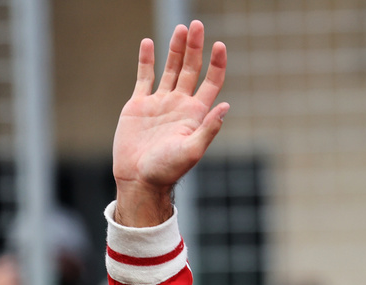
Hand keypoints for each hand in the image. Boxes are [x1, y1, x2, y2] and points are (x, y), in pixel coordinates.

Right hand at [112, 20, 227, 226]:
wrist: (139, 179)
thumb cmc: (167, 170)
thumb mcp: (192, 150)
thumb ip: (209, 128)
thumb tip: (225, 106)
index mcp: (196, 114)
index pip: (211, 82)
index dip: (216, 64)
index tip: (219, 44)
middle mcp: (180, 105)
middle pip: (192, 69)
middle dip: (195, 48)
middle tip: (197, 24)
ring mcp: (160, 103)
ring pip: (171, 69)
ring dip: (176, 49)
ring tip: (181, 28)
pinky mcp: (139, 105)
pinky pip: (144, 77)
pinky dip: (146, 60)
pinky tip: (148, 43)